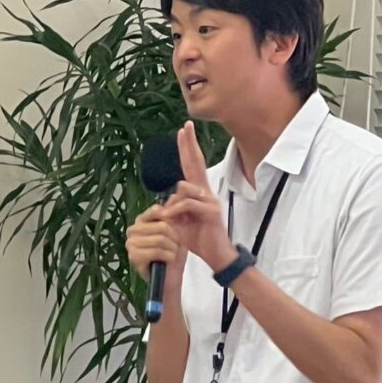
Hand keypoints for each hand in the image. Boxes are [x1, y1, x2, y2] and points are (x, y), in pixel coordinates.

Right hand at [126, 203, 186, 281]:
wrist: (171, 278)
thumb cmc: (172, 254)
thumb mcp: (175, 233)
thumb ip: (171, 218)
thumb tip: (171, 202)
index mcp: (141, 221)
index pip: (155, 211)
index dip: (172, 219)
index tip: (179, 229)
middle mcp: (132, 231)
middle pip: (161, 226)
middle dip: (174, 237)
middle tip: (177, 245)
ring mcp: (130, 244)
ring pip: (159, 239)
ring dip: (172, 247)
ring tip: (173, 253)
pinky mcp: (133, 257)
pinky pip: (156, 251)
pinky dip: (168, 255)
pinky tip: (169, 259)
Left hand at [162, 122, 237, 271]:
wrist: (216, 255)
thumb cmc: (199, 238)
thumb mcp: (180, 222)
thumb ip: (174, 209)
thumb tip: (165, 203)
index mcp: (198, 193)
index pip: (192, 165)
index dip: (187, 148)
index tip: (183, 131)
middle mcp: (206, 192)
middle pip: (196, 163)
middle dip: (189, 144)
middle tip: (185, 127)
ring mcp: (210, 200)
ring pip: (184, 187)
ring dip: (172, 204)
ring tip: (172, 219)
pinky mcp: (211, 211)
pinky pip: (187, 203)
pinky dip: (176, 211)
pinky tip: (174, 220)